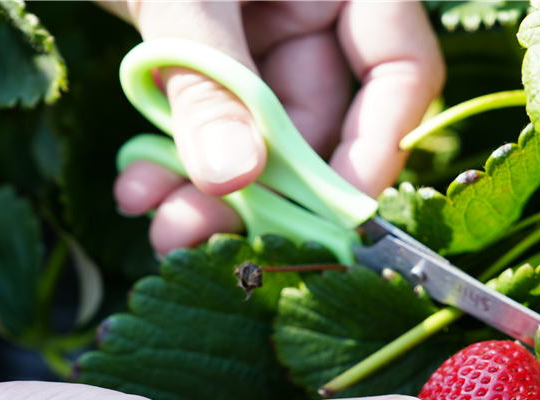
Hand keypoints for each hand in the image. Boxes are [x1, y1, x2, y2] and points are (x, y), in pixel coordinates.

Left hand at [108, 0, 443, 255]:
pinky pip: (216, 129)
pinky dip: (178, 166)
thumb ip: (211, 81)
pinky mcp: (218, 61)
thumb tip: (233, 179)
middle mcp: (319, 15)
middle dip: (265, 194)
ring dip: (213, 196)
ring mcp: (267, 40)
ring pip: (263, 144)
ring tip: (164, 230)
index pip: (401, 72)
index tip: (331, 218)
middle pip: (323, 127)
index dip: (374, 150)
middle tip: (215, 238)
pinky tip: (137, 189)